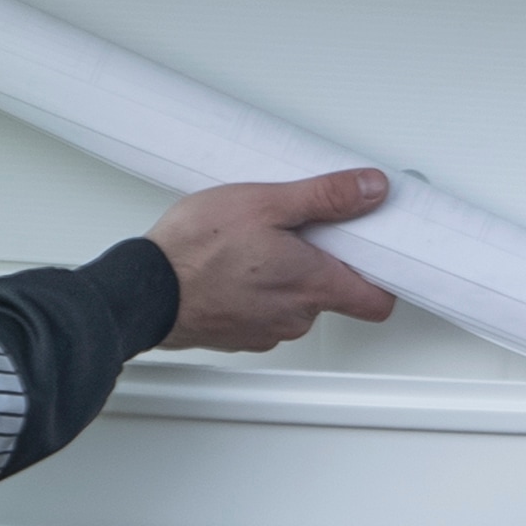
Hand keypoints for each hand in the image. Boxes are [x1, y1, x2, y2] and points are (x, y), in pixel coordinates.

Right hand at [151, 170, 400, 349]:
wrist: (143, 290)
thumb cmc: (196, 251)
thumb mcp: (265, 202)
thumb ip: (326, 196)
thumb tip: (371, 188)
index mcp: (314, 284)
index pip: (378, 301)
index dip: (382, 277)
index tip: (375, 251)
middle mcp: (296, 317)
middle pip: (332, 293)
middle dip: (319, 262)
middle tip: (294, 231)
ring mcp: (266, 331)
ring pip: (294, 303)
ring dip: (283, 277)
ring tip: (253, 247)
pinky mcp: (237, 336)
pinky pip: (261, 312)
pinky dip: (255, 292)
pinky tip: (232, 267)